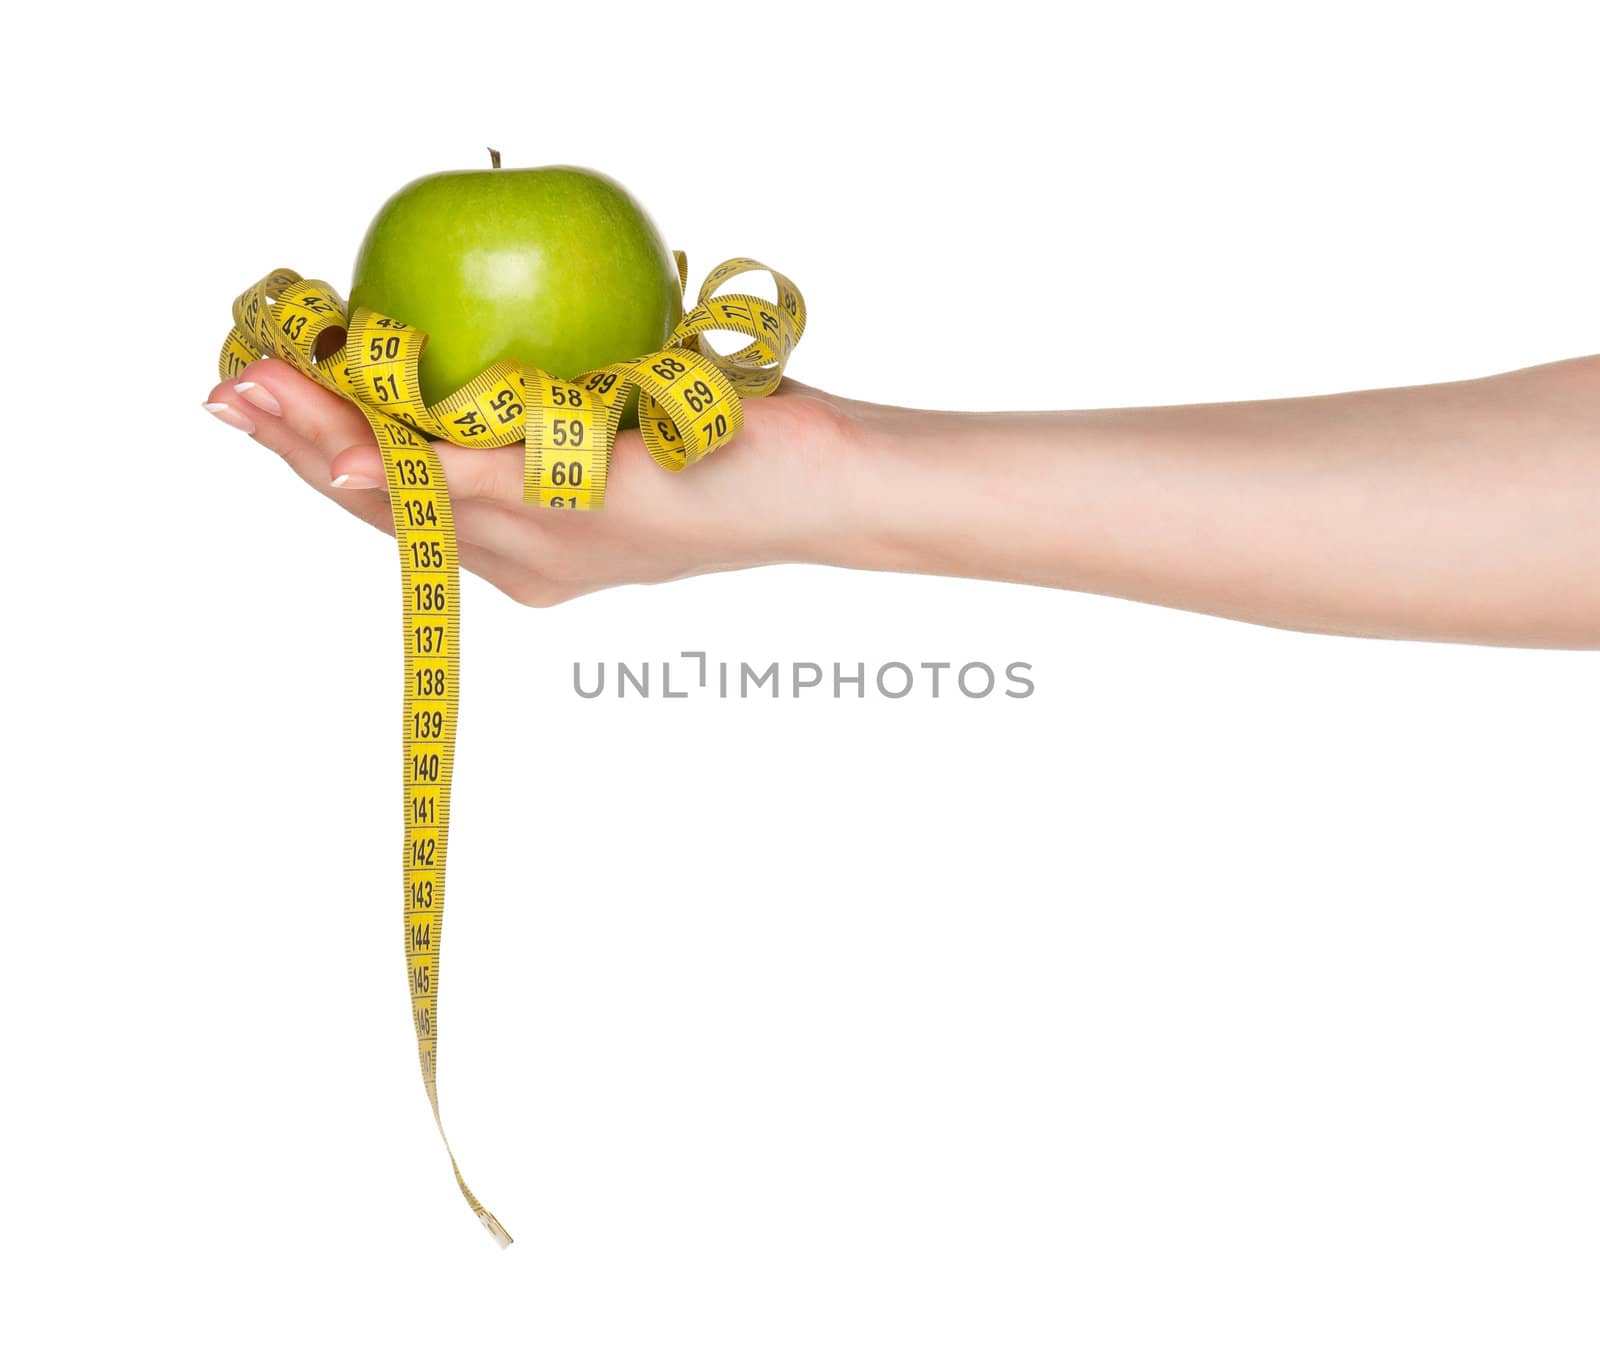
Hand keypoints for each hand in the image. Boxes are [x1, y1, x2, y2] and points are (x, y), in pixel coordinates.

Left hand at [205, 357, 873, 606]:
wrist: (829, 483)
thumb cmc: (725, 488)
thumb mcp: (592, 488)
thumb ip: (471, 485)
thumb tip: (342, 479)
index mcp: (524, 558)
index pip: (388, 496)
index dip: (309, 442)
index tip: (244, 384)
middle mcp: (528, 542)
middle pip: (395, 486)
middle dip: (309, 431)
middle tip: (234, 370)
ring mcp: (561, 512)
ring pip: (434, 467)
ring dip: (359, 418)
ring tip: (290, 370)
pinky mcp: (591, 473)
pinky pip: (487, 444)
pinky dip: (434, 411)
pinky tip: (406, 377)